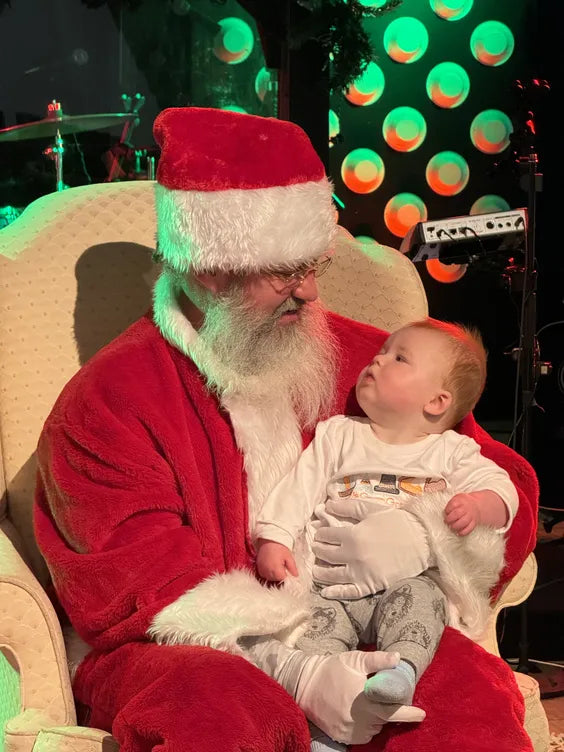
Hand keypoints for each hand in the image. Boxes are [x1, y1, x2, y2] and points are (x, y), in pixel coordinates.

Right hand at [256, 539, 297, 580]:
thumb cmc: (279, 546)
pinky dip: (267, 572)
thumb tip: (295, 575)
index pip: (283, 579)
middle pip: (276, 580)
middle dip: (280, 576)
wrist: (269, 539)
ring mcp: (262, 569)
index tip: (288, 573)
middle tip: (283, 567)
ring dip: (274, 575)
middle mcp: (268, 571)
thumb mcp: (289, 557)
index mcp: (276, 570)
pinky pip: (263, 574)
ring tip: (277, 566)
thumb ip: (292, 568)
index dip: (287, 577)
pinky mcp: (258, 566)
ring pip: (269, 578)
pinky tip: (271, 566)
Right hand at [295, 649, 424, 744]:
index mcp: (364, 699)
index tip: (422, 714)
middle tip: (384, 698)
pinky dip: (366, 726)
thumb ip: (378, 660)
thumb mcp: (355, 659)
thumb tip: (398, 659)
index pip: (393, 711)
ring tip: (367, 702)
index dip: (409, 713)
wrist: (305, 684)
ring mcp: (350, 730)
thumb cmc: (332, 668)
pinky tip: (359, 713)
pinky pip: (363, 736)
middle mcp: (359, 719)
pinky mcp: (342, 737)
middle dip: (389, 711)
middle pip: (385, 720)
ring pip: (374, 728)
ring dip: (377, 718)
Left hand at [311, 501, 430, 598]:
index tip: (319, 534)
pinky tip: (325, 592)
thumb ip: (347, 507)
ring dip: (321, 573)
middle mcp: (353, 555)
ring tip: (316, 571)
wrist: (422, 541)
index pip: (327, 535)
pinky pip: (348, 592)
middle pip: (327, 555)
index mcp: (352, 535)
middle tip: (316, 549)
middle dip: (319, 551)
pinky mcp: (371, 585)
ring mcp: (361, 572)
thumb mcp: (371, 509)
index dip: (321, 534)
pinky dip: (335, 593)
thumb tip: (327, 504)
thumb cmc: (397, 522)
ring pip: (333, 575)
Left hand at [444, 493, 480, 535]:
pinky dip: (463, 532)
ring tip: (451, 527)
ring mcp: (471, 515)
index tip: (446, 512)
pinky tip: (458, 533)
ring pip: (464, 522)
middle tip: (447, 521)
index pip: (453, 504)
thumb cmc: (462, 503)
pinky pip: (469, 528)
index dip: (448, 509)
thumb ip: (450, 504)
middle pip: (457, 513)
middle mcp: (466, 508)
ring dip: (456, 526)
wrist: (476, 505)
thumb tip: (445, 514)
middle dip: (450, 519)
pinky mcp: (474, 522)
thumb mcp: (456, 499)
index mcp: (460, 501)